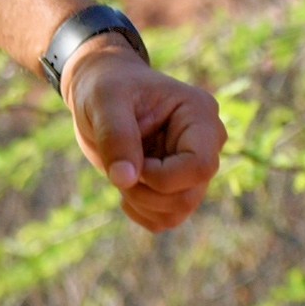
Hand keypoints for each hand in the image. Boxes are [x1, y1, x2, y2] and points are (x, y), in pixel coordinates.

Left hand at [66, 44, 223, 233]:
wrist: (98, 89)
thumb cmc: (105, 86)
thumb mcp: (104, 101)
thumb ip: (115, 135)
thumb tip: (125, 179)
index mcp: (200, 115)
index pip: (199, 166)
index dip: (161, 177)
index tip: (129, 162)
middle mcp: (205, 144)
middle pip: (189, 195)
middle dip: (146, 192)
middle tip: (117, 169)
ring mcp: (192, 168)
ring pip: (179, 211)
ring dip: (141, 203)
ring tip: (119, 172)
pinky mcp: (177, 185)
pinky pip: (166, 219)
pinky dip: (140, 211)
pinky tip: (124, 184)